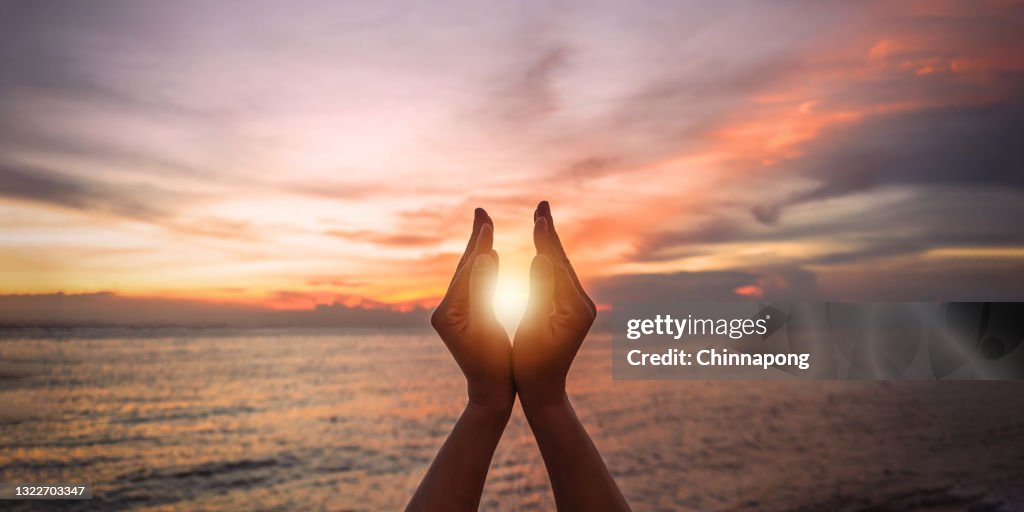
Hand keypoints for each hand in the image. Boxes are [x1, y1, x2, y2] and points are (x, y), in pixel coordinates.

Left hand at [431, 208, 513, 411]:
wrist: (490, 395)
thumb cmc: (492, 366)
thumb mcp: (487, 327)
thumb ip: (483, 291)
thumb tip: (483, 257)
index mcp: (448, 312)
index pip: (465, 270)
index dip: (477, 244)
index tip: (486, 219)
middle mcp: (445, 310)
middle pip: (463, 268)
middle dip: (474, 240)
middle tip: (481, 211)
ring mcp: (454, 314)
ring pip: (469, 275)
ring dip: (478, 251)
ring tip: (485, 228)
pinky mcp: (463, 318)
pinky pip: (475, 286)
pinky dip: (483, 269)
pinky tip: (490, 258)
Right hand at [513, 201, 596, 407]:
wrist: (544, 391)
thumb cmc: (532, 365)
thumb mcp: (533, 328)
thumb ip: (539, 293)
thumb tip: (541, 258)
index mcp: (575, 308)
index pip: (558, 265)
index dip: (547, 239)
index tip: (538, 215)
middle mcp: (582, 304)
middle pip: (563, 261)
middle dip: (550, 233)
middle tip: (542, 204)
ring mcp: (578, 307)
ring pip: (561, 268)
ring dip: (550, 244)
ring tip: (541, 220)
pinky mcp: (571, 311)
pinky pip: (558, 279)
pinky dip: (549, 261)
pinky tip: (542, 251)